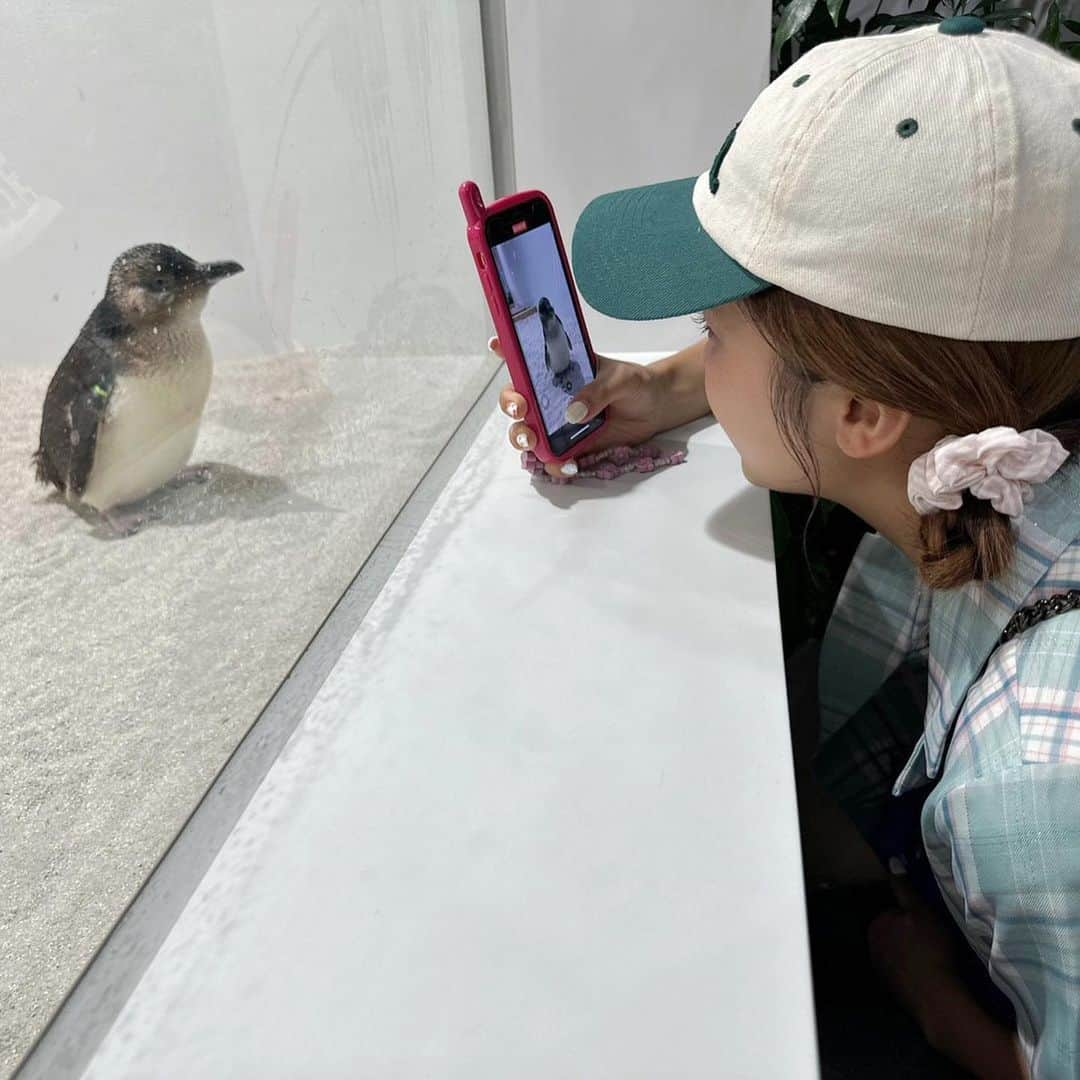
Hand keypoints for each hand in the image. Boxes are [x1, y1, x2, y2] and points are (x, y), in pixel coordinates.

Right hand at [489, 335, 666, 478]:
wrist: (657, 409)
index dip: (506, 350)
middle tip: (522, 410)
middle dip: (511, 405)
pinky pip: (552, 458)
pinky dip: (554, 464)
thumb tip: (573, 413)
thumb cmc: (636, 384)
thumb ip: (597, 392)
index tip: (496, 344)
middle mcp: (551, 397)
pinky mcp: (571, 446)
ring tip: (534, 443)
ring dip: (523, 438)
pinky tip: (567, 466)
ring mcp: (558, 423)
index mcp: (558, 372)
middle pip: (516, 401)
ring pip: (527, 432)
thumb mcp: (620, 380)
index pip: (527, 358)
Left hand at [867, 866, 961, 1033]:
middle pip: (895, 932)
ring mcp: (882, 970)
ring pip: (900, 952)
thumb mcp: (921, 911)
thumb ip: (904, 887)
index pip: (894, 912)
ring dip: (913, 953)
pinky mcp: (894, 989)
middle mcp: (872, 947)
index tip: (930, 923)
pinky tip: (931, 973)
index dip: (914, 916)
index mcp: (875, 926)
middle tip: (935, 940)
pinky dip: (916, 971)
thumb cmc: (930, 949)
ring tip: (936, 957)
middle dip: (910, 934)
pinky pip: (905, 972)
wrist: (937, 999)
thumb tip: (892, 861)